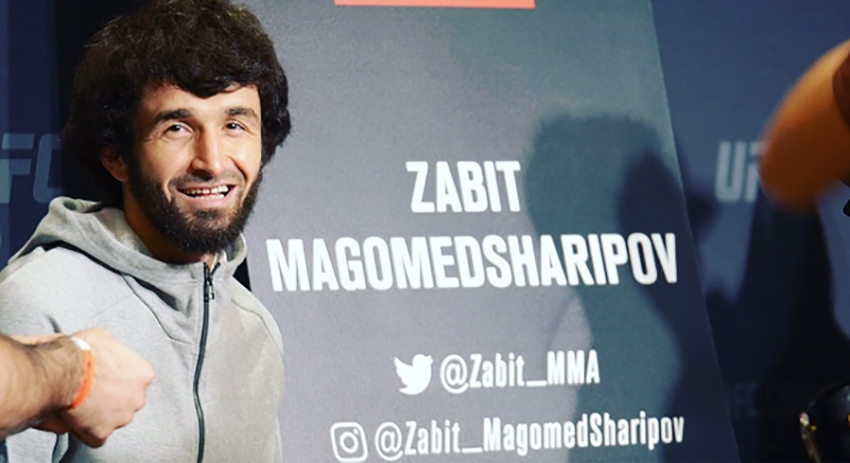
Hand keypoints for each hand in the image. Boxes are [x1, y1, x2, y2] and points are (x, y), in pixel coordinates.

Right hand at [35, 328, 154, 446]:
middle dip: (112, 399)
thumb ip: (112, 346)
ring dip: (100, 415)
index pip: (134, 382)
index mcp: (143, 374)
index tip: (102, 379)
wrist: (66, 371)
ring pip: (112, 420)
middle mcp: (138, 398)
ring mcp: (122, 418)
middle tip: (91, 394)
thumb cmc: (84, 350)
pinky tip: (75, 418)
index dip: (116, 381)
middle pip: (126, 402)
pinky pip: (95, 436)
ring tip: (80, 405)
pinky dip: (86, 431)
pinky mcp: (102, 433)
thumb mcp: (104, 337)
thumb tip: (108, 346)